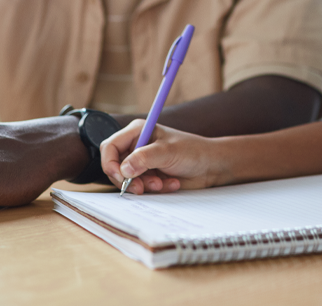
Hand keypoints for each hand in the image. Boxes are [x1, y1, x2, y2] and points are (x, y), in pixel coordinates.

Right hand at [100, 120, 223, 193]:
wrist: (211, 166)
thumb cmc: (193, 151)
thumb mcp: (168, 152)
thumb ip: (144, 158)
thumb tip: (123, 169)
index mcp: (138, 131)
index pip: (110, 147)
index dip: (110, 163)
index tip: (121, 177)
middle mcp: (137, 146)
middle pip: (115, 167)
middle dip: (128, 180)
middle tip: (142, 188)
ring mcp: (142, 162)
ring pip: (127, 180)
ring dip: (145, 185)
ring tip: (163, 183)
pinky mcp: (149, 176)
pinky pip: (141, 188)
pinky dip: (154, 189)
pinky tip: (170, 184)